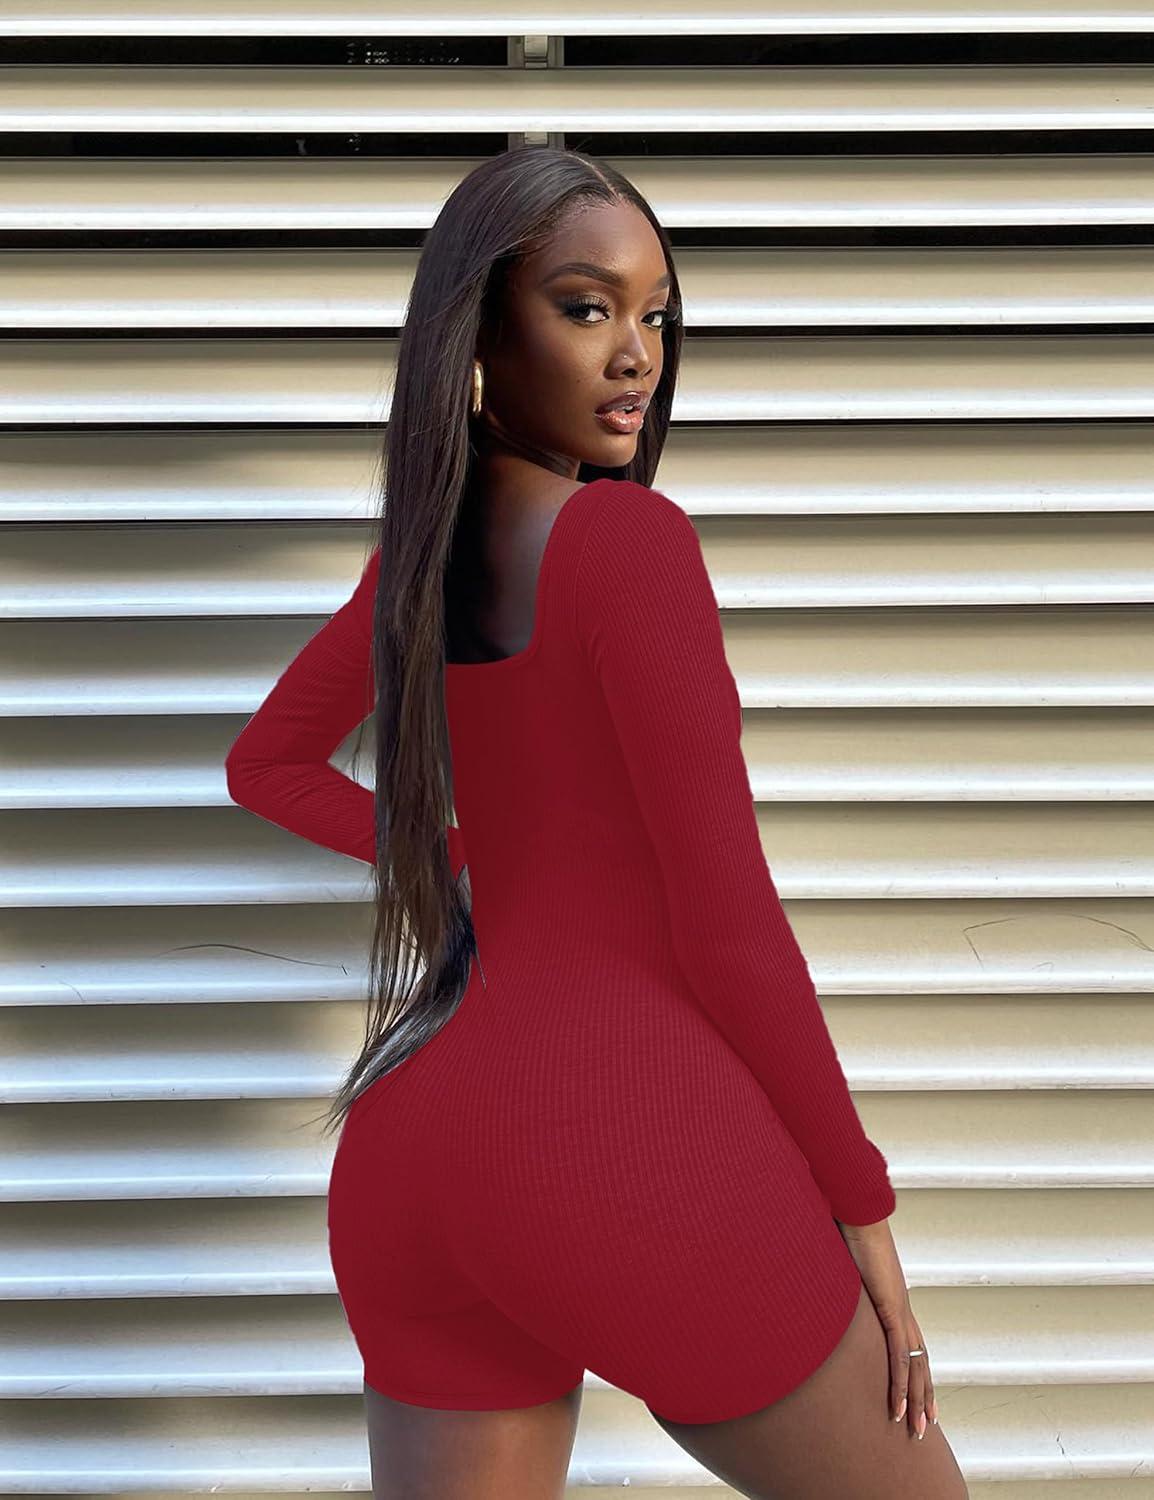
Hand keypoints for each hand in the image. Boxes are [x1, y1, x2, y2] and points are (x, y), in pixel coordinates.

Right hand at [837, 1217, 939, 1439]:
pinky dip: (901, 1384)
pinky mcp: (891, 1309)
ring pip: (915, 1366)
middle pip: (919, 1361)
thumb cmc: (845, 1228)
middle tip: (925, 1426)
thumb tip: (808, 1282)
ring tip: (917, 1431)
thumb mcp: (837, 1266)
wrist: (857, 1210)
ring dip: (917, 1400)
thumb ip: (830, 1281)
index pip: (909, 1343)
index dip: (914, 1371)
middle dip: (923, 1396)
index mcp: (890, 1298)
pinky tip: (899, 1408)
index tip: (917, 1396)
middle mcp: (901, 1308)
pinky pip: (899, 1356)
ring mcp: (899, 1310)